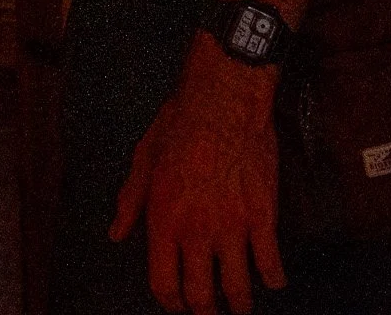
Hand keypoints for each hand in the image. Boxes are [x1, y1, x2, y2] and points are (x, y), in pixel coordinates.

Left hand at [111, 32, 286, 314]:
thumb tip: (117, 232)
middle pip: (201, 298)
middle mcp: (197, 230)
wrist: (223, 98)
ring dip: (239, 304)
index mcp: (164, 219)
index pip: (164, 284)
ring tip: (240, 305)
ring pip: (238, 289)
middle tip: (210, 312)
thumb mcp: (144, 158)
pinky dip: (273, 277)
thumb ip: (130, 200)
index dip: (171, 303)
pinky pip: (270, 262)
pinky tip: (272, 279)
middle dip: (205, 313)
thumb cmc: (180, 123)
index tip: (178, 304)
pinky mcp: (262, 216)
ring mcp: (232, 226)